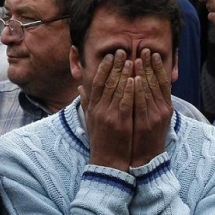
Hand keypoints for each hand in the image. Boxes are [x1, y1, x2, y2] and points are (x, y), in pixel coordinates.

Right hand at [82, 49, 133, 171]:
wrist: (107, 163)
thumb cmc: (101, 142)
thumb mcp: (91, 121)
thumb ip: (86, 102)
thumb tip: (80, 87)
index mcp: (93, 108)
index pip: (97, 83)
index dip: (104, 68)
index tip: (110, 56)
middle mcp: (99, 110)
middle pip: (107, 83)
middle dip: (115, 66)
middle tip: (122, 51)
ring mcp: (109, 116)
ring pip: (117, 90)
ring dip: (124, 73)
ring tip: (131, 60)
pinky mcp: (120, 123)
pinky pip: (125, 103)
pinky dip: (129, 90)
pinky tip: (135, 79)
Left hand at [131, 49, 172, 166]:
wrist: (147, 160)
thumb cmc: (147, 138)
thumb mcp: (155, 118)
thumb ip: (152, 102)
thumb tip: (145, 86)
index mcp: (165, 107)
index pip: (163, 82)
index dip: (158, 67)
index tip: (152, 53)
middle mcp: (162, 109)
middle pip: (156, 82)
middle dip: (150, 65)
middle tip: (144, 49)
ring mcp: (154, 116)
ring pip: (149, 90)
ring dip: (143, 73)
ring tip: (137, 58)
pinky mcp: (145, 123)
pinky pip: (140, 103)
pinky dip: (138, 90)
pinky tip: (134, 79)